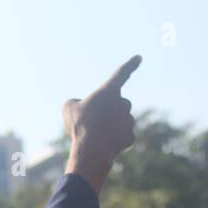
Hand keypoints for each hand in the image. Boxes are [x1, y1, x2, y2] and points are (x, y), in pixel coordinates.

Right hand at [63, 55, 140, 190]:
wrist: (91, 149)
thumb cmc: (80, 125)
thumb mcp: (69, 108)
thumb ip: (76, 103)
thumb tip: (80, 107)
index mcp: (109, 92)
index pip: (121, 74)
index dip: (130, 65)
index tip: (139, 57)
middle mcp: (123, 103)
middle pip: (117, 104)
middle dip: (107, 111)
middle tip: (92, 122)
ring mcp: (129, 120)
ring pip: (120, 120)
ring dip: (109, 125)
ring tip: (95, 135)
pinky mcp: (130, 137)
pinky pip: (121, 136)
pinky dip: (113, 140)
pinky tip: (103, 144)